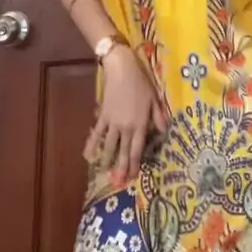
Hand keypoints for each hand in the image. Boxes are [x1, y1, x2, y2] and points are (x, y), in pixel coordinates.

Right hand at [84, 47, 166, 183]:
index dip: (135, 163)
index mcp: (140, 124)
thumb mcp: (154, 99)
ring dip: (107, 160)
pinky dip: (92, 144)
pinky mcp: (103, 115)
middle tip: (120, 182)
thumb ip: (158, 117)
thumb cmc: (141, 82)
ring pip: (110, 145)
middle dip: (122, 167)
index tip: (134, 177)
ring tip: (104, 172)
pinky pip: (97, 133)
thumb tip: (164, 132)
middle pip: (123, 151)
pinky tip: (87, 155)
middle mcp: (126, 127)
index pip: (137, 148)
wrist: (122, 69)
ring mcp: (113, 122)